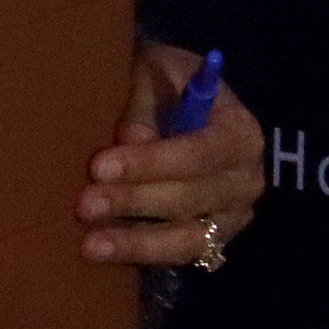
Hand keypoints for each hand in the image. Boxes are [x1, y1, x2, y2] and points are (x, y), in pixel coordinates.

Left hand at [77, 37, 264, 265]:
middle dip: (133, 201)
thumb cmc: (167, 85)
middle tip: (83, 205)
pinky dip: (141, 254)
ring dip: (135, 242)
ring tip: (90, 244)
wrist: (181, 104)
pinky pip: (177, 256)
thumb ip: (145, 103)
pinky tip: (103, 254)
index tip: (100, 166)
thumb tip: (131, 138)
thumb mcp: (157, 73)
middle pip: (190, 198)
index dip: (150, 163)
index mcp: (240, 133)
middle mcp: (244, 181)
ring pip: (186, 238)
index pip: (198, 154)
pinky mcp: (211, 242)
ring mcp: (231, 217)